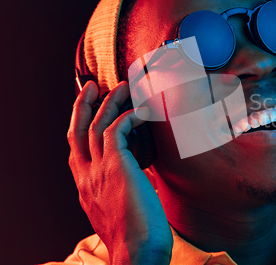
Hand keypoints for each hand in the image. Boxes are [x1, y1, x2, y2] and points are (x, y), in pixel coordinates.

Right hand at [67, 81, 171, 264]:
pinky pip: (117, 130)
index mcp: (86, 186)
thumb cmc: (136, 236)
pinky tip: (142, 111)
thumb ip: (121, 188)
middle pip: (77, 130)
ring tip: (123, 87)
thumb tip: (137, 174)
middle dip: (83, 105)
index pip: (76, 148)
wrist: (137, 254)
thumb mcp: (120, 207)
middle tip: (92, 85)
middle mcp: (86, 176)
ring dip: (109, 102)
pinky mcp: (116, 167)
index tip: (89, 108)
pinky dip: (128, 116)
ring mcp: (98, 171)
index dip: (80, 125)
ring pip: (96, 125)